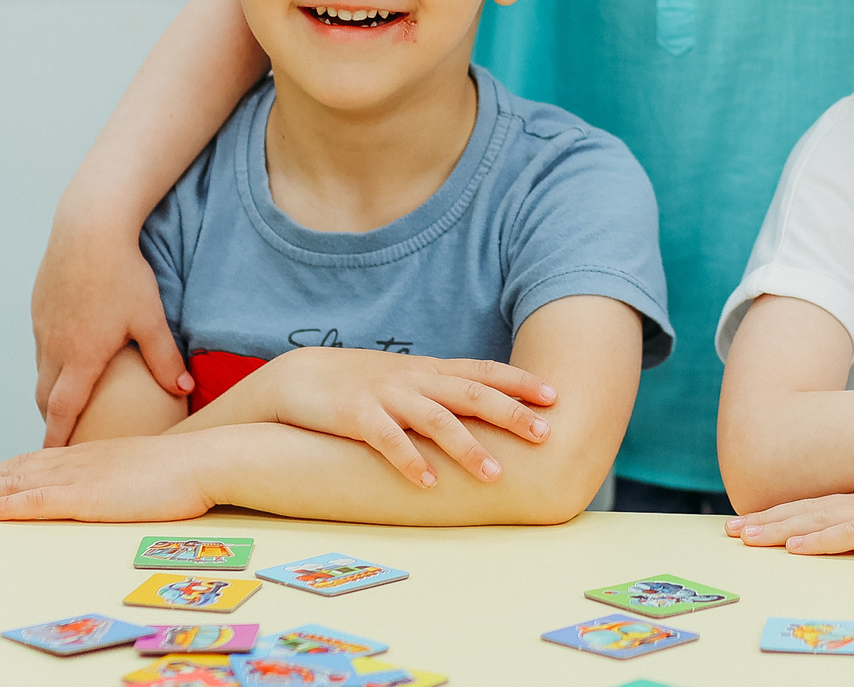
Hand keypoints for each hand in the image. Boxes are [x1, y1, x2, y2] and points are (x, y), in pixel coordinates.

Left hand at [0, 434, 223, 522]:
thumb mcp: (143, 468)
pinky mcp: (88, 496)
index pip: (33, 462)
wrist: (207, 458)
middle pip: (14, 470)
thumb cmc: (184, 468)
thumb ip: (120, 474)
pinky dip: (8, 505)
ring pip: (16, 482)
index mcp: (90, 456)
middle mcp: (77, 462)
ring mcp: (81, 478)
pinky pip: (38, 501)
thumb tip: (115, 485)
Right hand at [32, 216, 191, 447]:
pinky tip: (69, 351)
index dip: (57, 440)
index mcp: (80, 358)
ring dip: (50, 388)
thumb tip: (185, 390)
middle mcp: (54, 347)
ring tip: (66, 399)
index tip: (52, 460)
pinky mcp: (38, 305)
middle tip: (63, 436)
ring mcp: (42, 325)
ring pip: (41, 369)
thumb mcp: (150, 319)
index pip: (62, 412)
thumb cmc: (123, 273)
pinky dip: (51, 358)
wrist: (88, 227)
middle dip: (52, 419)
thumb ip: (166, 359)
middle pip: (44, 397)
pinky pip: (42, 342)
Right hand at [236, 347, 557, 488]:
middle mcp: (414, 379)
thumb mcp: (406, 382)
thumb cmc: (360, 385)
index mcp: (429, 371)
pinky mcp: (355, 416)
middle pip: (470, 393)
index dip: (519, 382)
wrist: (298, 377)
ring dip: (467, 447)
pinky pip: (387, 440)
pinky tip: (428, 483)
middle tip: (545, 433)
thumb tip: (487, 410)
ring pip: (435, 419)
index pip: (483, 371)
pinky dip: (408, 461)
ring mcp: (386, 396)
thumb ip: (442, 392)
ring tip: (495, 474)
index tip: (555, 395)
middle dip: (510, 413)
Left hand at [728, 463, 853, 556]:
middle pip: (807, 512)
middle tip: (730, 530)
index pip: (820, 507)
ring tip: (744, 536)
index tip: (754, 521)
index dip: (784, 515)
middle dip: (766, 522)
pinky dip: (818, 540)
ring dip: (778, 530)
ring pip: (817, 522)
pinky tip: (795, 546)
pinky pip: (849, 535)